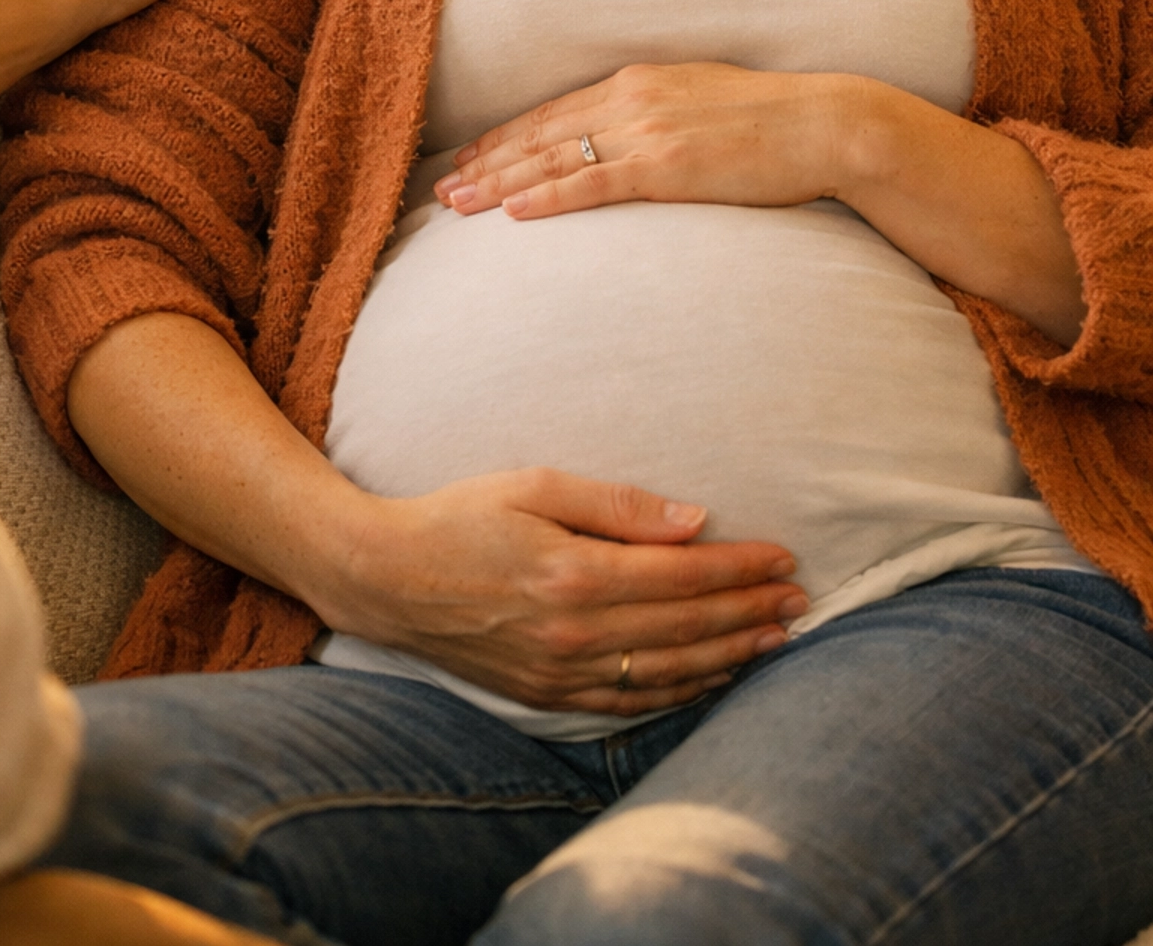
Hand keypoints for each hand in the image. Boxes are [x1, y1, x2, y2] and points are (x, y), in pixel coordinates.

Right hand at [331, 469, 807, 715]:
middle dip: (750, 611)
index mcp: (573, 574)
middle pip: (686, 627)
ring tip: (776, 638)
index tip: (783, 556)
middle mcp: (573, 633)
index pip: (682, 576)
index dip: (739, 568)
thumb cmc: (459, 516)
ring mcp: (560, 673)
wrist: (386, 578)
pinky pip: (629, 703)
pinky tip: (712, 677)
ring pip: (668, 672)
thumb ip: (616, 505)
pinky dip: (680, 692)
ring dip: (730, 655)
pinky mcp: (546, 695)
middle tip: (801, 598)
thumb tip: (694, 521)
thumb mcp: (533, 485)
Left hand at [435, 62, 1087, 344]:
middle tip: (440, 191)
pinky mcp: (667, 165)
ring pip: (551, 157)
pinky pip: (592, 182)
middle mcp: (630, 98)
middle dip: (484, 163)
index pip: (552, 113)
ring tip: (455, 206)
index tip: (467, 159)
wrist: (829, 124)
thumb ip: (659, 119)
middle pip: (537, 133)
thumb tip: (630, 147)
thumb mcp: (702, 105)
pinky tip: (514, 215)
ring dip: (497, 184)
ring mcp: (646, 129)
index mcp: (636, 81)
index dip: (504, 139)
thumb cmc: (772, 124)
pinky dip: (547, 198)